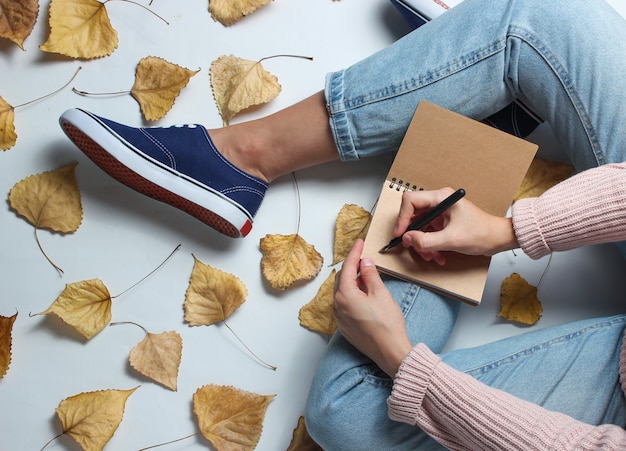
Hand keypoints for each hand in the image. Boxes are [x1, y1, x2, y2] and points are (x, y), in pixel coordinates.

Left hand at [333, 239, 412, 377]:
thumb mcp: (381, 293)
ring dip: (352, 281)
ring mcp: (340, 318)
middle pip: (342, 279)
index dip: (354, 253)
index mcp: (345, 295)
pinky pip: (344, 304)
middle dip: (352, 267)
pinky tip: (364, 294)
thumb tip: (365, 263)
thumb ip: (370, 275)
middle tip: (364, 259)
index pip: (348, 267)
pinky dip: (352, 295)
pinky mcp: (345, 327)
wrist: (390, 352)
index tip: (359, 243)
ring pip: (342, 292)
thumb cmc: (387, 324)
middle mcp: (337, 306)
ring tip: (367, 275)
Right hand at [394, 187, 518, 264]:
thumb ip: (426, 240)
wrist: (499, 238)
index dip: (402, 218)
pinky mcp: (443, 221)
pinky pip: (428, 232)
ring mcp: (441, 212)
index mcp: (442, 198)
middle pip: (413, 215)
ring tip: (431, 255)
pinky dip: (430, 245)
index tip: (400, 233)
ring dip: (422, 243)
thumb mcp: (452, 240)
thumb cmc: (483, 233)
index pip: (411, 201)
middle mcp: (440, 202)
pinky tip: (438, 254)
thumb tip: (407, 238)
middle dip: (414, 234)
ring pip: (420, 226)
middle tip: (414, 247)